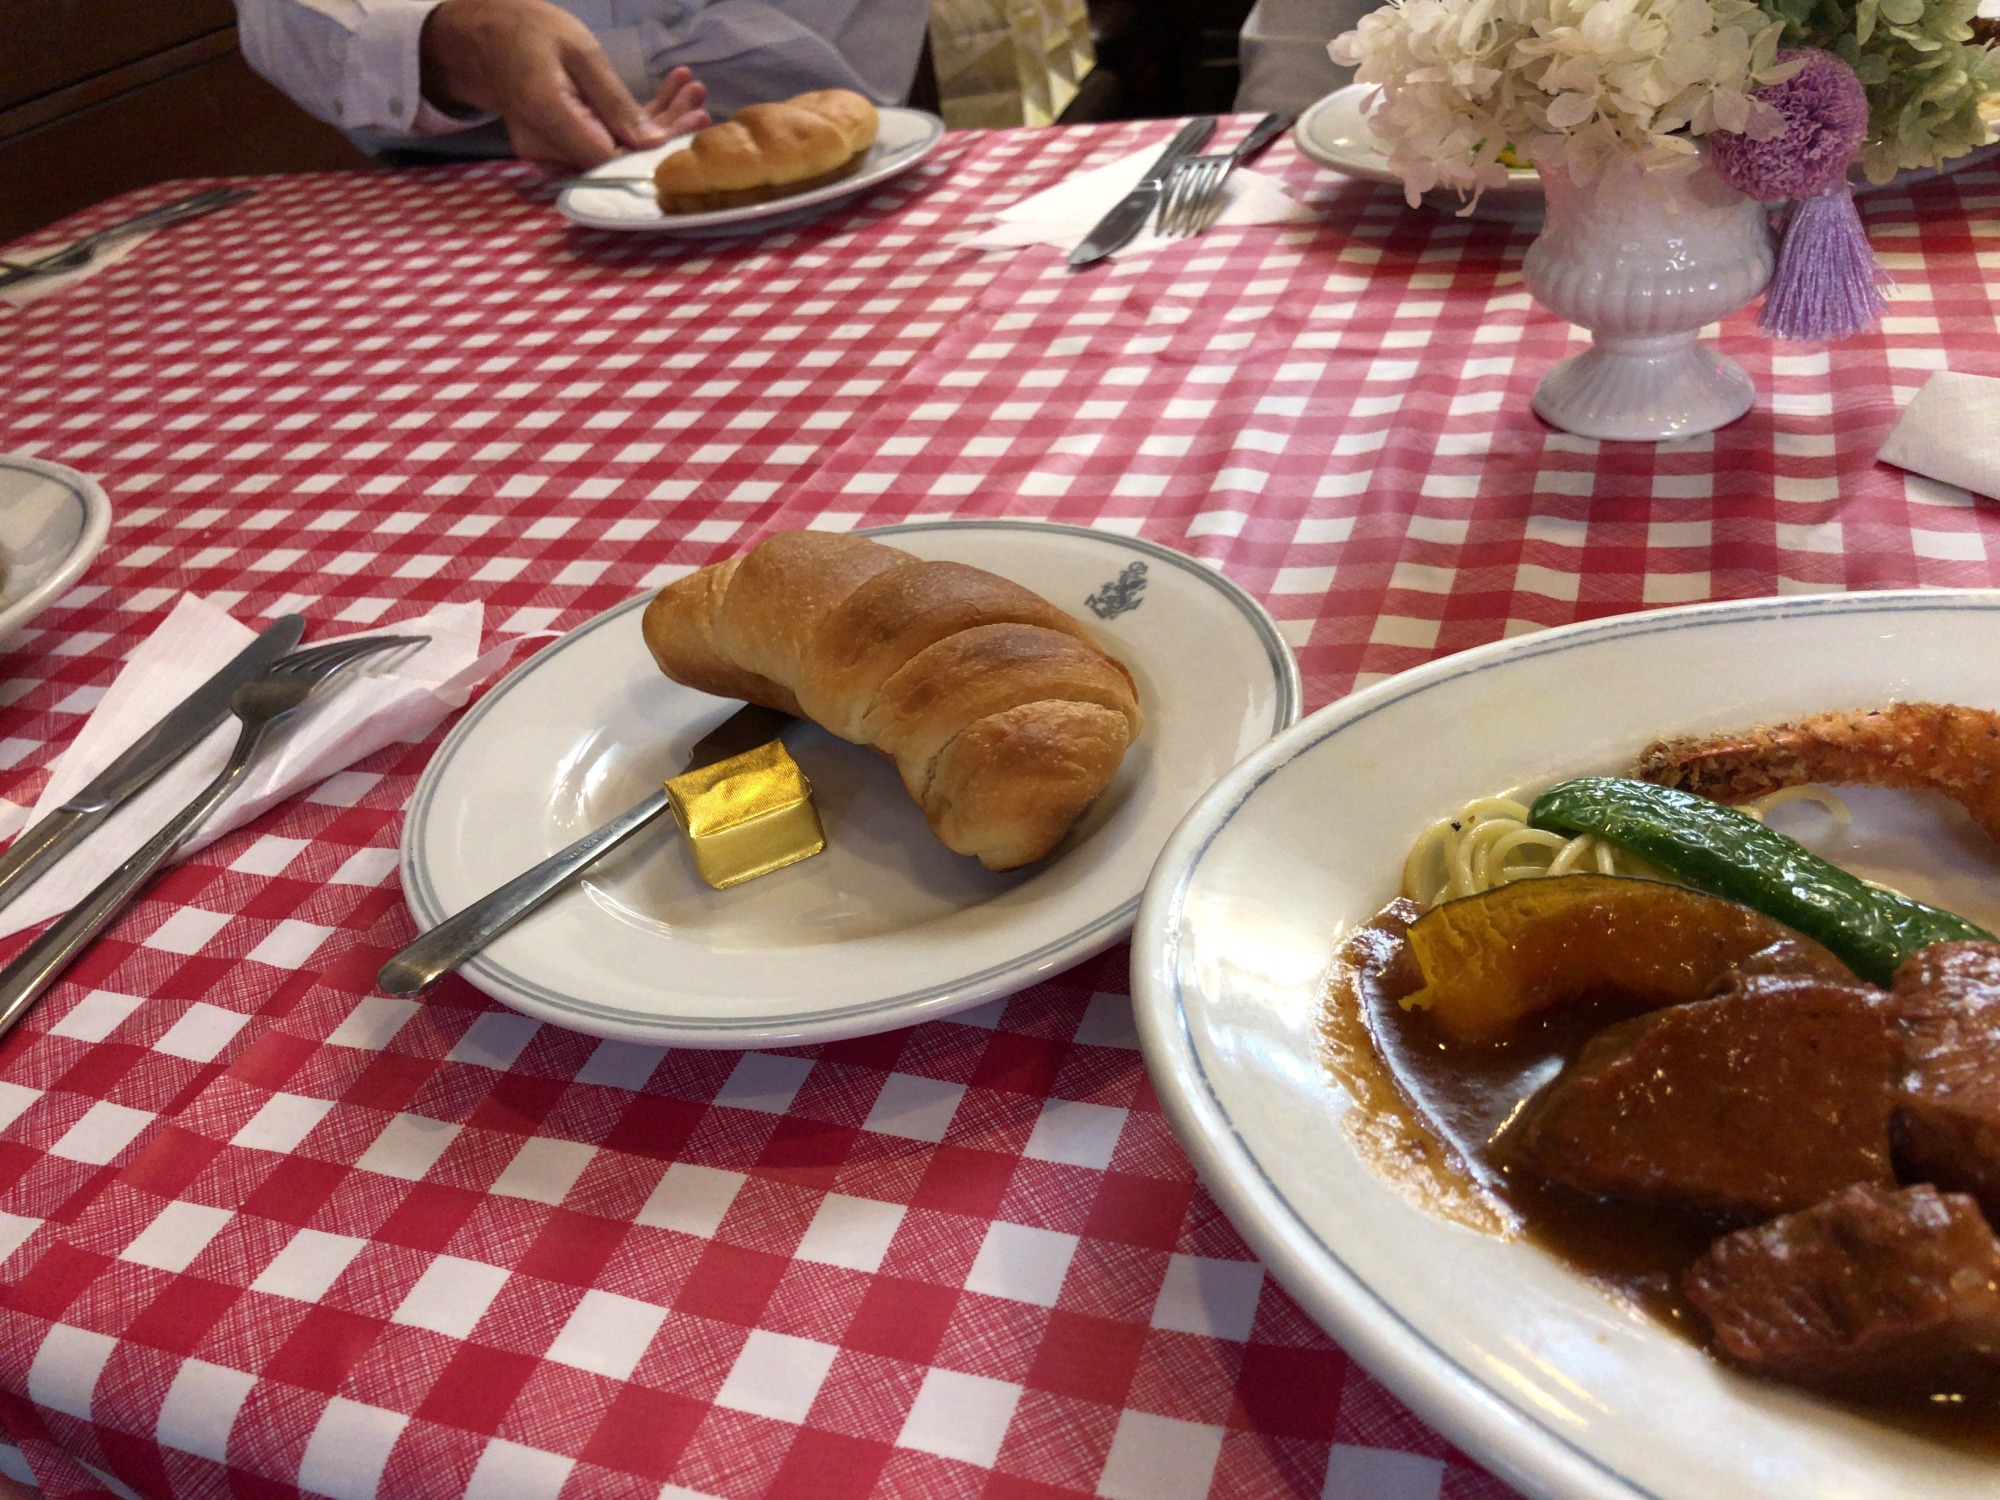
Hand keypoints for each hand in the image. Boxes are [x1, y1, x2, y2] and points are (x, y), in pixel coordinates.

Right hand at [420, 0, 706, 169]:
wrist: (484, 34)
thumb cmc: (529, 31)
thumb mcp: (580, 52)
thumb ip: (615, 102)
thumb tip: (653, 145)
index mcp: (551, 122)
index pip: (614, 158)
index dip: (657, 150)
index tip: (694, 122)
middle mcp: (548, 149)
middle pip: (619, 158)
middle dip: (666, 132)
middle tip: (701, 104)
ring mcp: (551, 153)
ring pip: (615, 149)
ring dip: (656, 123)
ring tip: (692, 91)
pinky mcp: (559, 146)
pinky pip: (602, 140)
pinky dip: (634, 122)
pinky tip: (668, 94)